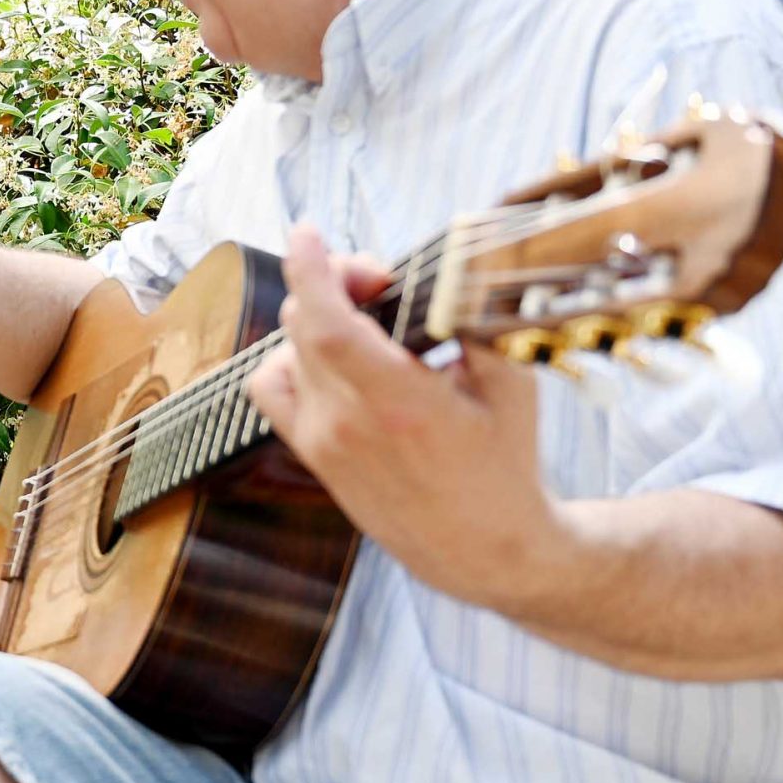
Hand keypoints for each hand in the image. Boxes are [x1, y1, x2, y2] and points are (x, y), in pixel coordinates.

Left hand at [246, 225, 556, 607]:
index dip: (310, 271)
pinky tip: (330, 356)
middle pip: (304, 324)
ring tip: (362, 319)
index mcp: (400, 405)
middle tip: (377, 280)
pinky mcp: (310, 455)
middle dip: (333, 281)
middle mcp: (347, 424)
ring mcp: (321, 442)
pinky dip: (290, 357)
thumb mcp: (511, 385)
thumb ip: (473, 325)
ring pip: (287, 349)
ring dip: (315, 317)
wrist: (483, 549)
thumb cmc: (504, 465)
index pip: (327, 325)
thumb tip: (448, 269)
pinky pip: (272, 387)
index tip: (308, 233)